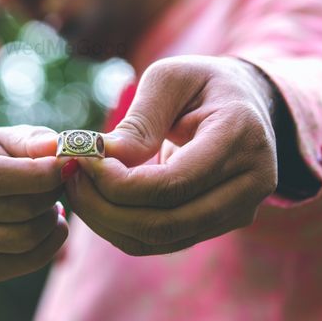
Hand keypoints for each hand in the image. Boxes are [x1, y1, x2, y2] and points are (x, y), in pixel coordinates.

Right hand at [0, 125, 66, 281]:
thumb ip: (34, 141)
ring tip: (52, 205)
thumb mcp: (8, 140)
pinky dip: (51, 244)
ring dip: (51, 220)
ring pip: (25, 238)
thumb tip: (57, 148)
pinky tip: (52, 226)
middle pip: (19, 210)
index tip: (68, 166)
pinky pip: (27, 262)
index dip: (39, 174)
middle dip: (52, 196)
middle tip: (60, 185)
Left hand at [64, 56, 277, 254]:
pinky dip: (123, 227)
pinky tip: (99, 200)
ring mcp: (241, 210)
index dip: (119, 182)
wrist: (247, 102)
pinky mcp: (221, 224)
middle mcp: (251, 183)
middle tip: (70, 179)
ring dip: (109, 222)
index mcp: (241, 137)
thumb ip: (140, 120)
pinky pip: (164, 241)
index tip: (82, 160)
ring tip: (78, 187)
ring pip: (162, 240)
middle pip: (167, 223)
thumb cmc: (202, 83)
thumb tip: (103, 158)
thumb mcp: (170, 79)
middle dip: (106, 208)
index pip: (173, 184)